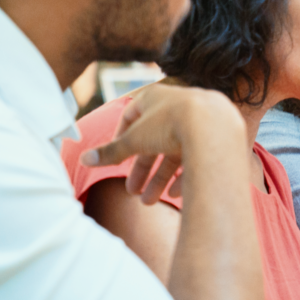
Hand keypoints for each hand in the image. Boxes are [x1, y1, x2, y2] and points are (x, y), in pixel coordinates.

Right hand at [79, 84, 245, 204]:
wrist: (214, 126)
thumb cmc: (170, 124)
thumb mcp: (134, 139)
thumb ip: (111, 151)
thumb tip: (83, 159)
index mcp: (156, 97)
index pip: (132, 115)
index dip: (122, 137)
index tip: (116, 157)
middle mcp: (179, 106)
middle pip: (155, 140)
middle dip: (142, 169)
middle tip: (132, 192)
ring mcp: (200, 120)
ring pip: (176, 152)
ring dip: (160, 179)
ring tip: (149, 202)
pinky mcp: (216, 137)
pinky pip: (198, 158)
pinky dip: (184, 176)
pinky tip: (175, 195)